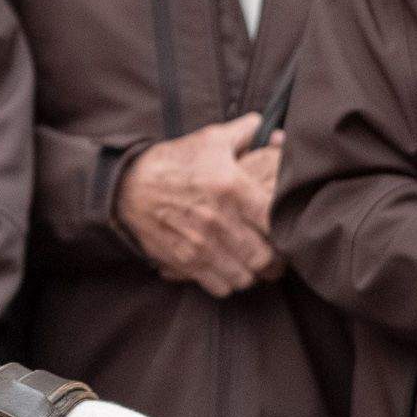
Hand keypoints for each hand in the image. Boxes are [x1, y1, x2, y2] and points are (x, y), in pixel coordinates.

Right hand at [113, 112, 283, 297]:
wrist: (129, 186)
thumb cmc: (174, 161)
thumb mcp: (210, 138)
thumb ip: (245, 132)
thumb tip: (272, 129)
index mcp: (232, 187)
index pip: (276, 220)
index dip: (287, 228)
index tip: (285, 226)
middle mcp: (219, 220)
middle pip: (265, 257)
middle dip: (275, 258)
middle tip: (275, 251)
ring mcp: (201, 245)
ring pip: (246, 277)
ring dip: (252, 272)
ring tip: (252, 262)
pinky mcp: (186, 262)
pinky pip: (221, 287)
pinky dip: (229, 282)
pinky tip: (229, 268)